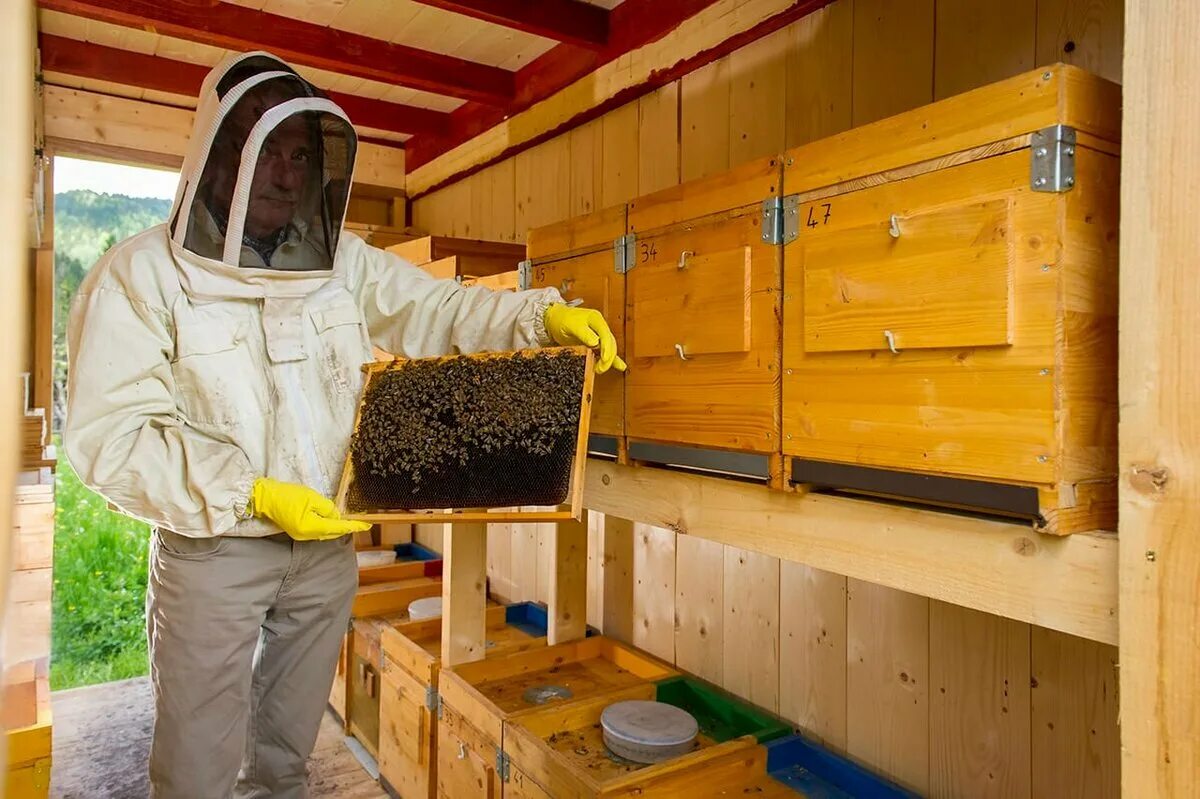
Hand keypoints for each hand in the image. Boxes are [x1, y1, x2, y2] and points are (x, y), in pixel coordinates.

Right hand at [251, 478, 370, 540]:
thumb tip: (336, 516)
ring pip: (325, 532)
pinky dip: (326, 526)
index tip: (366, 525)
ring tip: (349, 521)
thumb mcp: (312, 497)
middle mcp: (307, 535)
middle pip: (332, 533)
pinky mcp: (297, 530)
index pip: (338, 528)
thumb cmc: (287, 495)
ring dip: (336, 527)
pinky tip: (332, 520)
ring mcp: (301, 534)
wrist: (265, 497)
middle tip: (360, 522)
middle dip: (346, 527)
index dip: (353, 526)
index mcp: (311, 527)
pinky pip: (317, 530)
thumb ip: (327, 508)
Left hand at [543, 304, 626, 373]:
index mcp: (596, 319)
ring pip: (609, 349)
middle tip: (599, 369)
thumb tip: (596, 343)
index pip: (606, 335)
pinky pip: (606, 351)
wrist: (556, 318)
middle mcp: (600, 327)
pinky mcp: (596, 343)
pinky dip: (613, 359)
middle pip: (610, 343)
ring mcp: (599, 335)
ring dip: (607, 361)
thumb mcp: (571, 325)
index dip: (606, 348)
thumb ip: (584, 333)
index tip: (604, 359)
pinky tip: (620, 367)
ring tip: (599, 370)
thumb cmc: (562, 320)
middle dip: (607, 358)